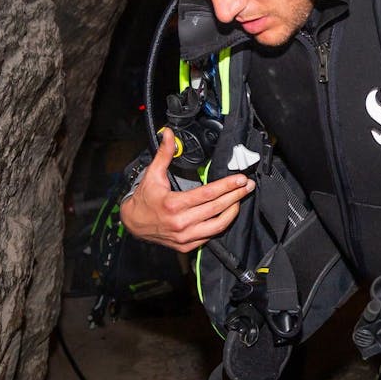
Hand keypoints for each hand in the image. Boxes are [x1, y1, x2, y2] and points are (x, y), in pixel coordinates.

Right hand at [119, 129, 253, 252]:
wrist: (133, 224)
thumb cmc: (144, 199)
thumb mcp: (153, 175)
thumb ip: (164, 153)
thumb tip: (168, 134)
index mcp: (174, 204)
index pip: (208, 194)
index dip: (227, 185)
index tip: (240, 179)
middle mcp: (181, 222)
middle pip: (217, 208)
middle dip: (236, 195)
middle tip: (248, 186)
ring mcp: (185, 236)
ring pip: (218, 225)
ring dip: (233, 211)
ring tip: (240, 199)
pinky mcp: (187, 245)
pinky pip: (210, 235)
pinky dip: (221, 224)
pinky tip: (228, 213)